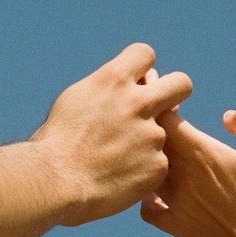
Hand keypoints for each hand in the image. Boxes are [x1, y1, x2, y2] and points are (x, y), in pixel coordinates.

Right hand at [30, 43, 192, 225]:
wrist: (55, 182)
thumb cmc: (56, 141)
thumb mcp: (75, 99)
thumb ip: (108, 87)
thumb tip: (136, 80)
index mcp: (113, 80)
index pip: (145, 54)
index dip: (142, 68)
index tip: (136, 81)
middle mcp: (138, 103)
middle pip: (180, 83)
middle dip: (174, 91)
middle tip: (162, 107)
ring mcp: (152, 135)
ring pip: (164, 131)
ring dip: (147, 141)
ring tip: (115, 159)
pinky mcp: (157, 164)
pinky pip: (158, 162)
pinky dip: (142, 169)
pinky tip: (119, 177)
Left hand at [140, 107, 235, 236]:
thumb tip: (228, 115)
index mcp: (202, 152)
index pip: (165, 119)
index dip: (164, 106)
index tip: (174, 105)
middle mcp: (181, 175)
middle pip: (151, 143)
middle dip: (152, 129)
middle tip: (162, 124)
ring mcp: (176, 202)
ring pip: (147, 173)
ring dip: (149, 161)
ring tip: (161, 155)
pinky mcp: (177, 226)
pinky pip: (148, 210)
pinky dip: (148, 199)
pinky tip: (160, 195)